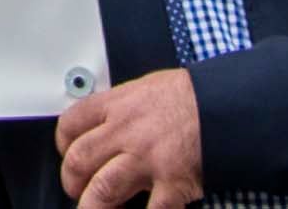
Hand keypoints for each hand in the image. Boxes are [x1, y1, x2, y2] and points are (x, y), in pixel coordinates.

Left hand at [54, 68, 206, 208]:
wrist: (224, 106)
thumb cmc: (188, 98)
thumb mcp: (144, 90)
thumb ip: (119, 110)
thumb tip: (102, 128)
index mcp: (116, 106)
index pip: (70, 125)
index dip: (63, 145)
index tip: (68, 155)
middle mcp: (126, 132)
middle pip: (79, 161)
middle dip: (72, 182)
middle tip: (78, 190)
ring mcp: (147, 160)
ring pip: (102, 190)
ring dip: (92, 206)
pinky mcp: (172, 183)